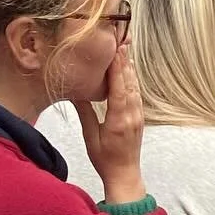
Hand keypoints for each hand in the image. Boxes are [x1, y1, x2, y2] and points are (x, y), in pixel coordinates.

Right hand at [74, 45, 145, 202]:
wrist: (124, 174)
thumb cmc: (105, 159)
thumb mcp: (90, 136)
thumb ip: (85, 113)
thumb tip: (75, 92)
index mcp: (119, 119)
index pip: (119, 88)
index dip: (117, 68)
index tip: (115, 49)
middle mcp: (132, 115)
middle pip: (129, 83)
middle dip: (125, 61)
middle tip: (122, 41)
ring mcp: (138, 115)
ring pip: (134, 87)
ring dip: (129, 68)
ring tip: (126, 49)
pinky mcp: (139, 117)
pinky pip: (137, 94)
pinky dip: (132, 79)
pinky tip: (129, 70)